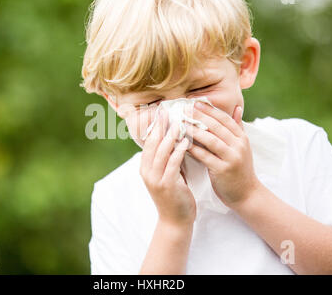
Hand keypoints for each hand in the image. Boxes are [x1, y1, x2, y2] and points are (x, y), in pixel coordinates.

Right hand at [140, 110, 195, 226]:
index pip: (148, 141)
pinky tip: (186, 141)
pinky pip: (172, 164)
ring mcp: (155, 179)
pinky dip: (178, 151)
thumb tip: (174, 138)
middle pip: (152, 143)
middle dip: (160, 125)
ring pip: (161, 151)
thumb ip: (168, 158)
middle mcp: (147, 171)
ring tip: (179, 122)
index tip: (162, 111)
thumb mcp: (168, 174)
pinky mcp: (166, 185)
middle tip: (168, 110)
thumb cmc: (175, 195)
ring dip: (170, 135)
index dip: (155, 125)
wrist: (175, 221)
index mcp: (145, 167)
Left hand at [185, 103, 260, 207]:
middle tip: (184, 109)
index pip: (225, 118)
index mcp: (242, 138)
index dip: (209, 109)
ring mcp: (232, 158)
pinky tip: (182, 144)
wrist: (247, 194)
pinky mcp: (223, 170)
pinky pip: (206, 157)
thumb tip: (237, 108)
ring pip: (211, 140)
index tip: (195, 102)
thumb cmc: (240, 169)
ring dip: (194, 131)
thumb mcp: (242, 147)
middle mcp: (239, 145)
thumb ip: (238, 127)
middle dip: (199, 116)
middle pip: (217, 126)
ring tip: (180, 124)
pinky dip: (194, 149)